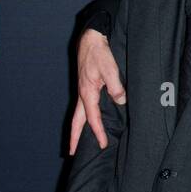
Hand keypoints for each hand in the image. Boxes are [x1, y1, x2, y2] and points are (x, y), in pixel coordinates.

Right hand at [69, 29, 125, 153]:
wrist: (91, 39)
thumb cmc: (100, 53)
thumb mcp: (111, 70)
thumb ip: (115, 87)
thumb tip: (120, 101)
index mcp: (87, 93)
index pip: (93, 119)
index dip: (98, 133)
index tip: (102, 144)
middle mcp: (82, 94)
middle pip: (77, 120)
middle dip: (74, 137)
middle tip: (71, 152)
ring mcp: (83, 90)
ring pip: (78, 114)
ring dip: (78, 128)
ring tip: (77, 141)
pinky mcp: (87, 86)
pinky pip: (84, 106)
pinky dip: (84, 116)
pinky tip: (89, 119)